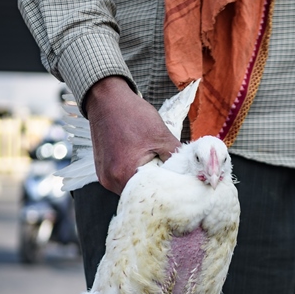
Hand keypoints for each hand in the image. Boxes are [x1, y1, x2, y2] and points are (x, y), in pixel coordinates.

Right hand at [85, 76, 180, 193]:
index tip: (179, 187)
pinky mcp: (102, 171)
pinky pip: (122, 180)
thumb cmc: (131, 114)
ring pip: (131, 188)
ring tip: (157, 169)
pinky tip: (143, 164)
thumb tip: (191, 171)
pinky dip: (134, 175)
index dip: (166, 192)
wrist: (106, 98)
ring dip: (145, 181)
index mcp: (123, 174)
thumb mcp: (161, 135)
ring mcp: (104, 177)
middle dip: (156, 187)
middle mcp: (110, 180)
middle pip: (139, 194)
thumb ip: (177, 156)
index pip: (150, 195)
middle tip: (171, 179)